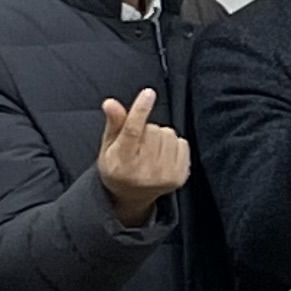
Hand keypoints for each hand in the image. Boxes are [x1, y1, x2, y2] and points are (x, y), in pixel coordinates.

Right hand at [96, 87, 191, 224]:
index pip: (132, 131)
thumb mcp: (108, 146)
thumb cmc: (117, 166)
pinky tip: (162, 156)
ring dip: (160, 137)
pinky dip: (173, 145)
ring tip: (149, 151)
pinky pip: (182, 143)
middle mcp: (143, 171)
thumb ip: (113, 124)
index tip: (148, 93)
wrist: (131, 196)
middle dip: (146, 130)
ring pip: (168, 134)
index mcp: (121, 162)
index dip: (140, 110)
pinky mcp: (179, 177)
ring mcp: (163, 176)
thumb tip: (111, 103)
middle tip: (138, 145)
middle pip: (153, 129)